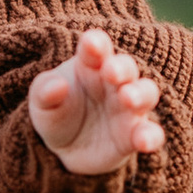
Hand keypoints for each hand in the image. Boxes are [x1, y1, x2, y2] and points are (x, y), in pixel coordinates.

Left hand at [29, 29, 163, 175]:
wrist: (65, 149)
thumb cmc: (57, 112)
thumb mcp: (41, 103)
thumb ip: (45, 91)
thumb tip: (57, 85)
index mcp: (90, 65)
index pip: (95, 48)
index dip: (95, 44)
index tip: (90, 43)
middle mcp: (114, 83)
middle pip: (126, 67)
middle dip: (121, 67)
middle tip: (111, 71)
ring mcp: (128, 109)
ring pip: (146, 94)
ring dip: (140, 94)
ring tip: (128, 98)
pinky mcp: (134, 136)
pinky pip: (150, 133)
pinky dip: (151, 136)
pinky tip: (144, 141)